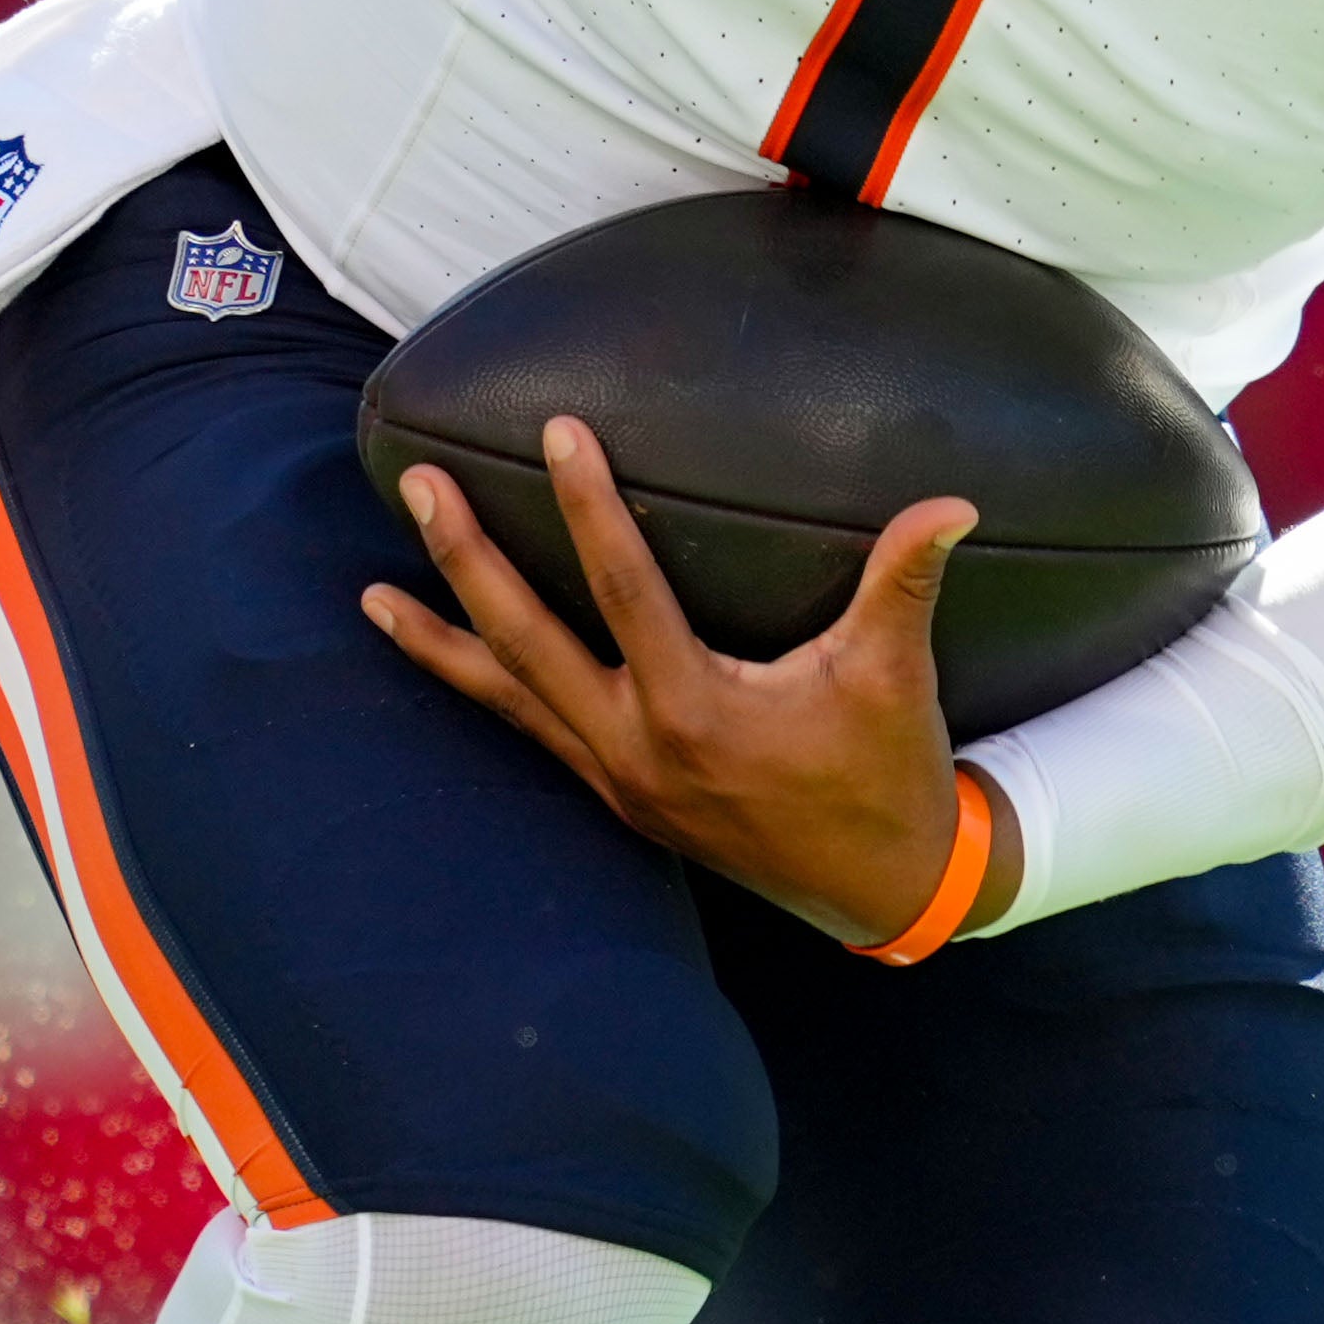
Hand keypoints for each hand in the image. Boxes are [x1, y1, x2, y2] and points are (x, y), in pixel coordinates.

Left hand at [364, 413, 1012, 943]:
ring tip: (371, 595)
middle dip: (465, 564)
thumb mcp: (893, 676)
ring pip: (508, 701)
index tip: (558, 434)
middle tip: (419, 488)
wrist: (882, 889)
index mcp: (693, 713)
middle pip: (525, 644)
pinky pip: (531, 734)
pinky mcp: (618, 795)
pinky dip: (483, 694)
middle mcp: (634, 749)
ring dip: (440, 642)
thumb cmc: (886, 774)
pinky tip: (446, 659)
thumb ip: (904, 582)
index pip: (623, 591)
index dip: (588, 508)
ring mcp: (617, 779)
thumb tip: (952, 503)